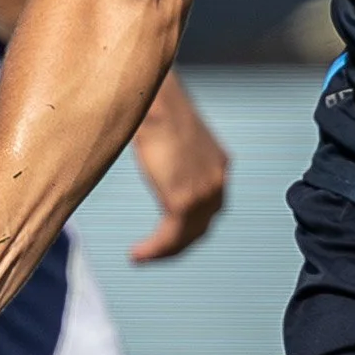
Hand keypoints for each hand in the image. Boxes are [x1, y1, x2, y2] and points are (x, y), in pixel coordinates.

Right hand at [128, 76, 228, 261]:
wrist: (156, 97)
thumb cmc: (156, 107)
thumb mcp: (171, 136)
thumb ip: (171, 154)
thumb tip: (155, 159)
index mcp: (218, 164)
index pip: (209, 206)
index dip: (189, 225)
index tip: (168, 235)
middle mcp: (218, 180)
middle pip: (201, 226)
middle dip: (177, 243)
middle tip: (154, 253)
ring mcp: (205, 191)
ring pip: (187, 236)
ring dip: (164, 251)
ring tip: (142, 257)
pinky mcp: (184, 199)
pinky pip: (171, 237)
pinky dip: (154, 249)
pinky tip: (136, 254)